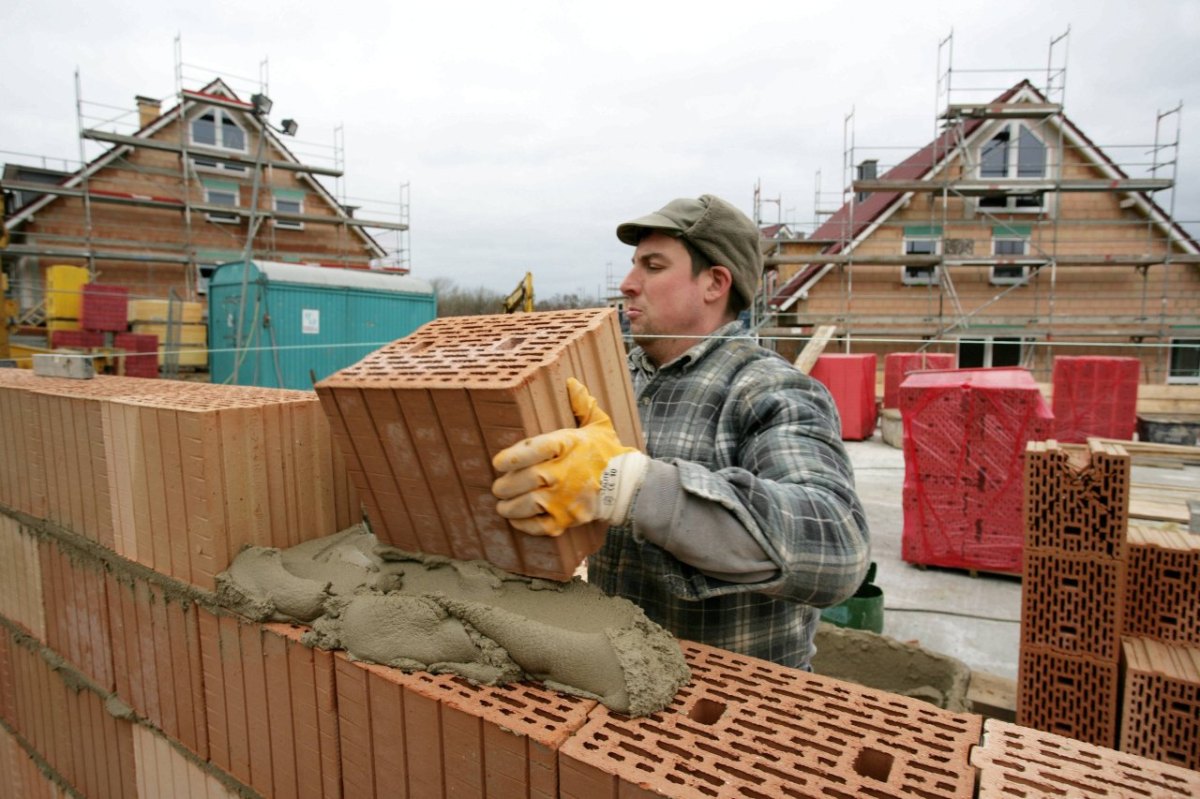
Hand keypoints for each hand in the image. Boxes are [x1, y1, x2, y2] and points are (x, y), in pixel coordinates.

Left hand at [492, 378, 647, 535]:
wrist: (629, 486)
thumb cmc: (609, 454)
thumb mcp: (599, 424)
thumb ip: (582, 404)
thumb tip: (571, 382)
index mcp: (567, 445)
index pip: (532, 449)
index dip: (511, 457)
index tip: (499, 462)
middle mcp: (563, 472)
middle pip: (525, 479)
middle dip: (505, 485)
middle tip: (498, 486)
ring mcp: (564, 498)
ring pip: (527, 504)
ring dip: (509, 506)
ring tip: (502, 505)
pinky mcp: (567, 519)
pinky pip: (538, 525)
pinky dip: (523, 524)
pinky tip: (516, 519)